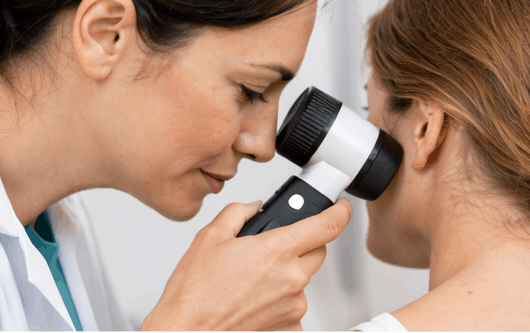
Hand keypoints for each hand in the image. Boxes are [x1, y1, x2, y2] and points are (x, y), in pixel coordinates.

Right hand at [141, 199, 351, 330]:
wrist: (188, 329)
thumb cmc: (195, 291)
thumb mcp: (210, 237)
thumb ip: (237, 213)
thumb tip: (252, 208)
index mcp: (276, 250)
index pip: (327, 226)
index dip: (340, 213)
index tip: (341, 209)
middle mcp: (291, 279)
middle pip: (318, 251)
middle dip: (302, 243)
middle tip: (273, 246)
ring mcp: (294, 306)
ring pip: (304, 279)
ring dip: (288, 274)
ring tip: (253, 279)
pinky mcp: (290, 326)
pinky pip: (294, 305)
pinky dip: (281, 299)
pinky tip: (255, 299)